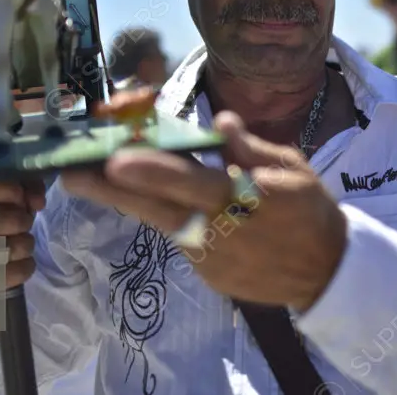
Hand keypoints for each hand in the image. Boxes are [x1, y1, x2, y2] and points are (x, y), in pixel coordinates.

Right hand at [0, 178, 45, 321]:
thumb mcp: (5, 195)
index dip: (16, 192)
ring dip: (25, 244)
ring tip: (19, 242)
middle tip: (23, 223)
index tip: (22, 199)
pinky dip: (25, 266)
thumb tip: (37, 201)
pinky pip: (13, 273)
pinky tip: (18, 261)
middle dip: (22, 221)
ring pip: (9, 248)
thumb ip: (26, 187)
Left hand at [60, 111, 347, 312]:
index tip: (114, 160)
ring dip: (129, 201)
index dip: (150, 172)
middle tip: (69, 174)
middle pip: (155, 208)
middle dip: (109, 191)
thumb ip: (250, 148)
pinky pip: (181, 238)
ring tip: (92, 178)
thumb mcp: (292, 170)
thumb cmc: (310, 211)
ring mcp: (209, 257)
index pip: (188, 182)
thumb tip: (221, 122)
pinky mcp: (207, 274)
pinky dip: (169, 218)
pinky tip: (154, 200)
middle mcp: (217, 230)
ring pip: (161, 222)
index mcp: (240, 198)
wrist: (326, 273)